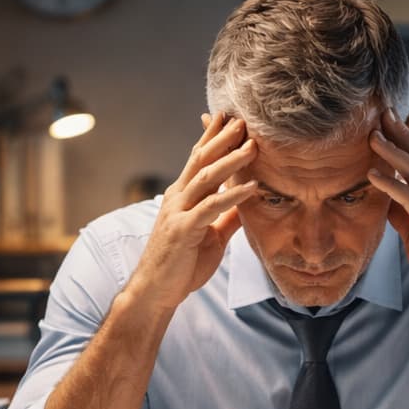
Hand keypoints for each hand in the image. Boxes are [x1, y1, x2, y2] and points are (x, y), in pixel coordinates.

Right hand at [127, 113, 256, 312]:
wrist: (156, 290)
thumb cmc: (181, 264)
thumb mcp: (211, 236)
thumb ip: (228, 217)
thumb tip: (248, 203)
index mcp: (183, 196)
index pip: (198, 159)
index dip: (212, 137)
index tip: (229, 118)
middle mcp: (178, 197)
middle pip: (201, 159)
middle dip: (222, 138)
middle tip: (243, 120)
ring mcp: (179, 211)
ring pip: (206, 178)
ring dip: (231, 160)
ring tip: (252, 146)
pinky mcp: (183, 229)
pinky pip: (211, 207)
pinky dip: (233, 195)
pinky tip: (252, 187)